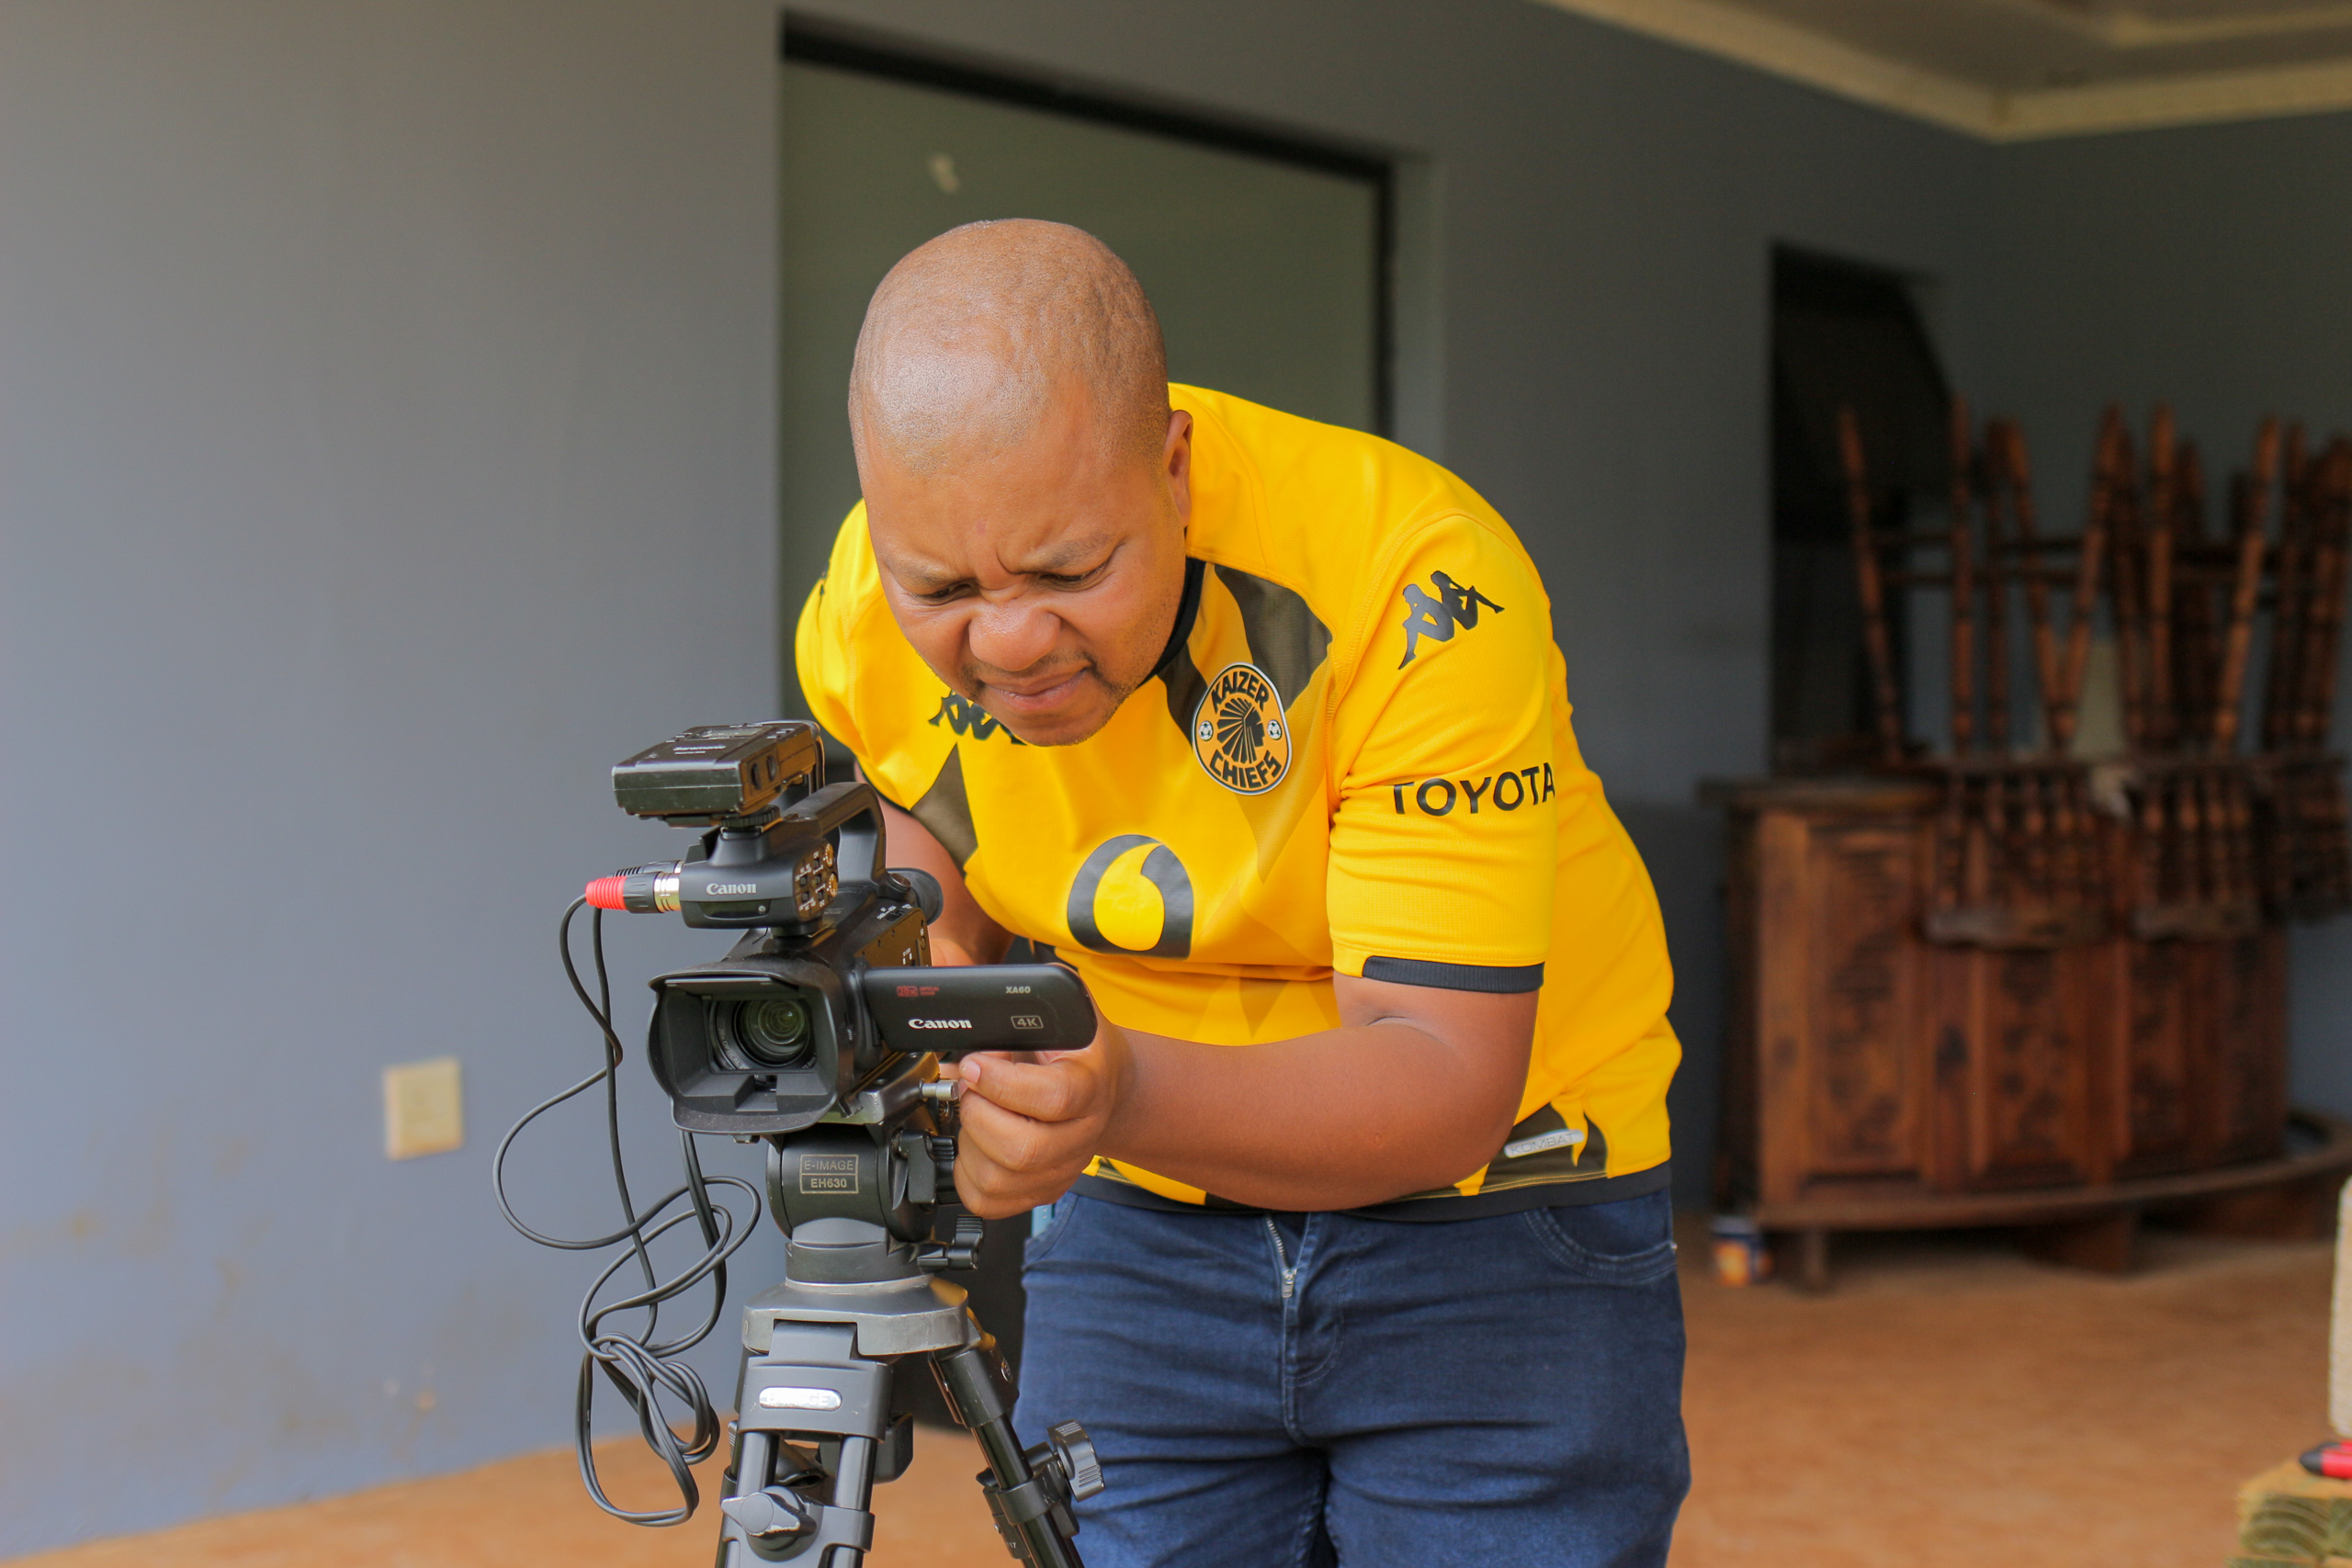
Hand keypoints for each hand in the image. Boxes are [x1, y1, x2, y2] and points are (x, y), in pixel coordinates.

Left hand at [937, 1021, 1130, 1217]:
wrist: (1105, 1083)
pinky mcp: (1043, 1190)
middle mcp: (1082, 1134)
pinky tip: (977, 1144)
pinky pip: (987, 1201)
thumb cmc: (1076, 1049)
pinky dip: (966, 1173)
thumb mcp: (1053, 1018)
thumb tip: (953, 1039)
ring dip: (969, 1143)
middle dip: (978, 1115)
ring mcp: (1064, 1168)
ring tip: (977, 1115)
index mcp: (1090, 1083)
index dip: (1002, 1083)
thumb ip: (1007, 1020)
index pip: (1053, 1098)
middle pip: (1022, 1150)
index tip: (975, 1065)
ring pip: (997, 1180)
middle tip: (971, 1090)